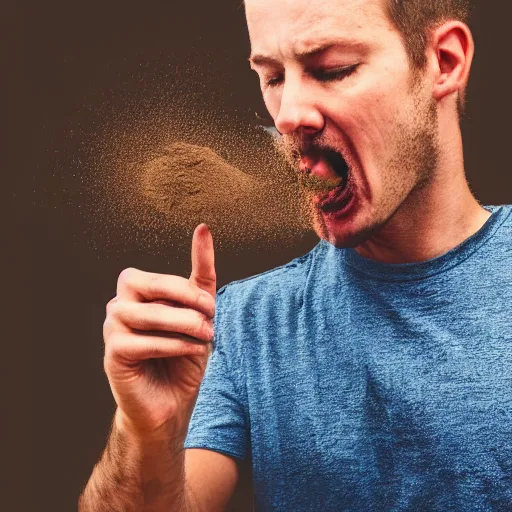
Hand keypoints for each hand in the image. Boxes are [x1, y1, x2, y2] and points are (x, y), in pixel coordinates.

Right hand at [103, 224, 215, 441]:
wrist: (172, 403)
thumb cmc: (184, 355)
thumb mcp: (200, 313)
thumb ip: (200, 275)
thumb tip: (203, 228)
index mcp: (139, 293)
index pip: (160, 277)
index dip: (188, 288)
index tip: (211, 303)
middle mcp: (120, 305)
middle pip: (146, 284)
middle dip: (184, 298)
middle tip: (210, 318)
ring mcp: (113, 328)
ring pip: (145, 313)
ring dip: (183, 324)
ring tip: (204, 337)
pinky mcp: (113, 353)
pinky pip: (142, 341)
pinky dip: (172, 345)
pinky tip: (188, 352)